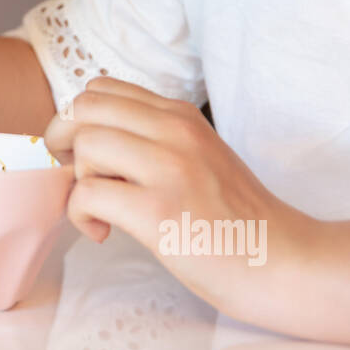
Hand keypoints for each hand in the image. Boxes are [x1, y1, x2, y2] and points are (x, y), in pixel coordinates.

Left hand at [44, 78, 315, 317]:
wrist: (285, 260)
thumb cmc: (237, 218)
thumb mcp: (200, 155)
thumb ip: (155, 138)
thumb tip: (89, 141)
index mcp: (181, 115)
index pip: (101, 88)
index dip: (78, 121)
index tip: (87, 155)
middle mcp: (175, 131)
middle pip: (84, 107)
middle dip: (64, 142)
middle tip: (81, 178)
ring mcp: (169, 168)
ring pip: (85, 145)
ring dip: (78, 182)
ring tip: (103, 210)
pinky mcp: (159, 211)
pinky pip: (87, 195)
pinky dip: (81, 216)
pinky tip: (104, 232)